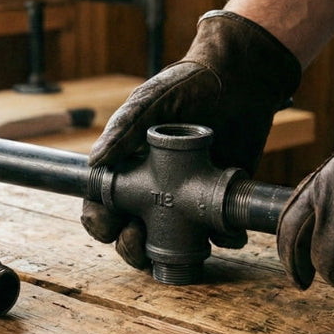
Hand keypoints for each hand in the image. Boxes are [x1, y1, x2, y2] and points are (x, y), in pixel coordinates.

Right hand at [81, 10, 301, 268]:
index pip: (102, 206)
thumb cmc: (185, 86)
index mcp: (127, 169)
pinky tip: (223, 232)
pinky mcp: (218, 201)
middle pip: (129, 234)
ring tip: (174, 246)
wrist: (239, 79)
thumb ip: (123, 130)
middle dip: (129, 246)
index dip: (99, 221)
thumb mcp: (149, 102)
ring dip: (167, 254)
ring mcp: (186, 198)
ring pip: (168, 244)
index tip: (108, 222)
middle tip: (137, 237)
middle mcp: (153, 190)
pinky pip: (217, 235)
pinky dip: (222, 240)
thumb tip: (94, 162)